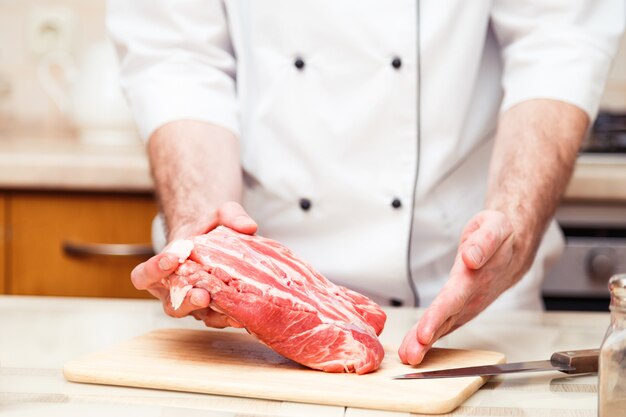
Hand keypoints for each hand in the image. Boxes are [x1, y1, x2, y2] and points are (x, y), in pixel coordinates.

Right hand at [130, 201, 256, 326]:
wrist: (220, 245)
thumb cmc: (209, 229)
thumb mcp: (220, 214)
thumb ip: (232, 215)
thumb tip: (249, 226)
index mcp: (162, 268)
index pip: (144, 275)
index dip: (154, 270)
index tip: (172, 258)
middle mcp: (174, 291)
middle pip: (171, 304)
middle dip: (187, 301)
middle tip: (202, 295)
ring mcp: (194, 304)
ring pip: (197, 316)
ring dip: (211, 314)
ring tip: (228, 311)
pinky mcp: (214, 311)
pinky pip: (217, 318)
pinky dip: (230, 316)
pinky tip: (244, 313)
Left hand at [399, 209, 525, 364]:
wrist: (514, 246)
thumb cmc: (500, 236)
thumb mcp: (495, 228)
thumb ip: (484, 242)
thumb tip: (471, 257)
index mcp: (476, 277)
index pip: (453, 300)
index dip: (438, 317)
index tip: (424, 333)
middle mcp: (471, 295)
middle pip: (446, 320)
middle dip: (427, 339)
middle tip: (411, 355)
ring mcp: (467, 304)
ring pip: (444, 326)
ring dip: (426, 343)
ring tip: (410, 356)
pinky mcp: (462, 307)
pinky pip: (445, 323)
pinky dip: (429, 337)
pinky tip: (415, 346)